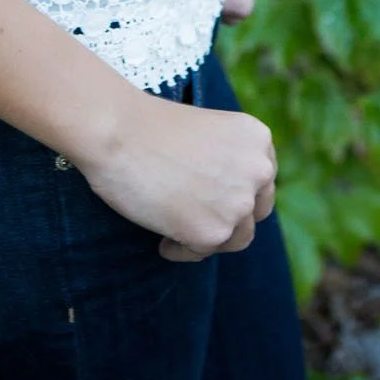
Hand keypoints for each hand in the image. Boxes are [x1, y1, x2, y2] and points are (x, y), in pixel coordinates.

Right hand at [76, 88, 277, 264]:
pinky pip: (202, 253)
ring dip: (208, 237)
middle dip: (229, 217)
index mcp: (257, 139)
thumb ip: (229, 161)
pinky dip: (183, 250)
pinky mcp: (213, 232)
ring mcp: (238, 203)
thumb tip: (231, 200)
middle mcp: (258, 171)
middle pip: (254, 213)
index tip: (216, 198)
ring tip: (173, 226)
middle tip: (195, 215)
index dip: (239, 192)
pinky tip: (163, 239)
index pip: (262, 182)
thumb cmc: (148, 126)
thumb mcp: (208, 132)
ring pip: (235, 238)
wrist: (117, 130)